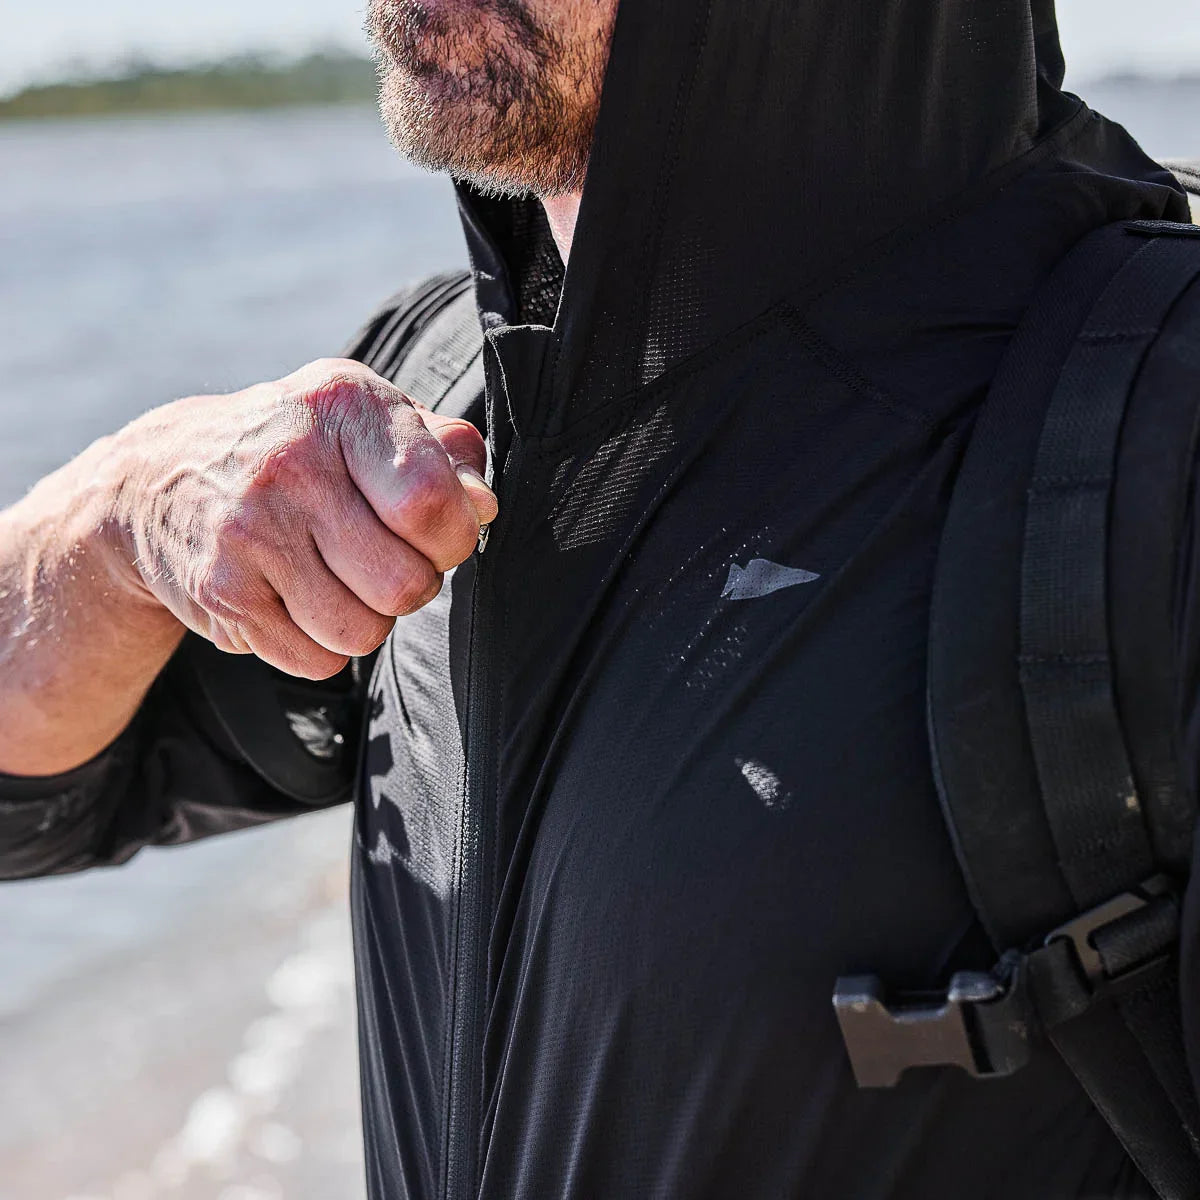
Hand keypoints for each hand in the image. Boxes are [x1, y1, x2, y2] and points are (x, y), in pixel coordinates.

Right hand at [104, 358, 496, 678]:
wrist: (156, 483)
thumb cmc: (298, 449)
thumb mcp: (365, 420)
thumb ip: (440, 453)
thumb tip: (483, 506)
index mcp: (343, 406)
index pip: (430, 502)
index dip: (454, 537)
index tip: (437, 534)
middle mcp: (291, 464)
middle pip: (405, 584)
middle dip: (412, 586)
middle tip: (384, 563)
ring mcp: (249, 532)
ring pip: (363, 632)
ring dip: (367, 621)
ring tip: (341, 581)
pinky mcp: (221, 593)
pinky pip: (317, 661)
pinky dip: (321, 646)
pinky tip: (297, 601)